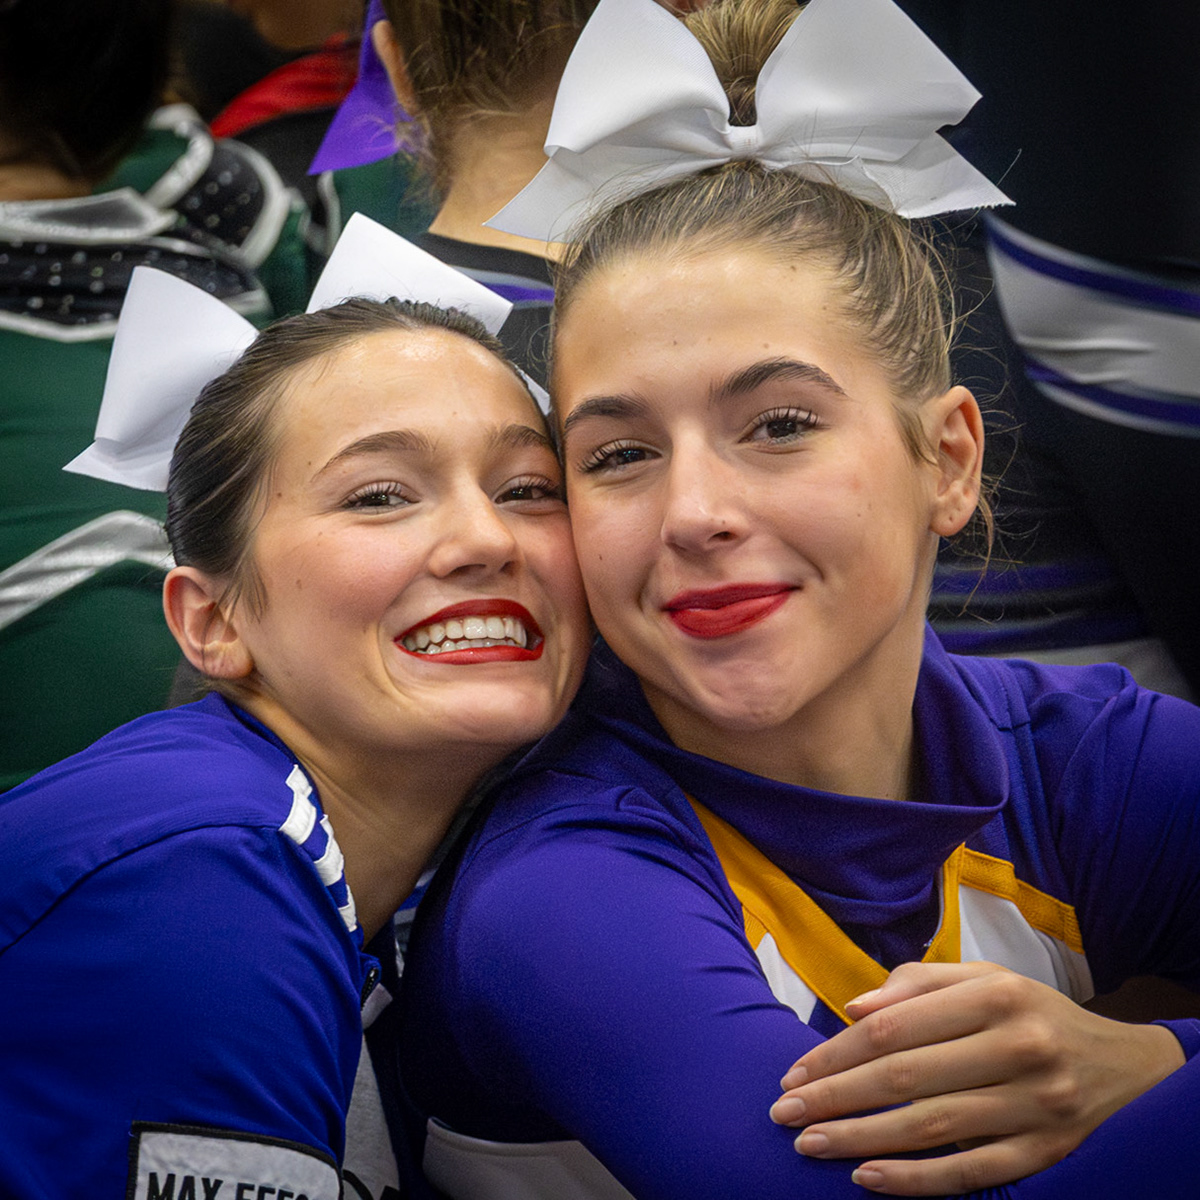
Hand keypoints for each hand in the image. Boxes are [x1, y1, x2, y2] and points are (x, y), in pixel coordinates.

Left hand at [768, 961, 1185, 1194]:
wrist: (1124, 1066)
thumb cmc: (1031, 1014)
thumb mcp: (984, 978)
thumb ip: (916, 984)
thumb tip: (854, 1008)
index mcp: (995, 996)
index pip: (894, 1027)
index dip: (836, 1052)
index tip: (794, 1072)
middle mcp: (1017, 1047)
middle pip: (905, 1077)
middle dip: (835, 1097)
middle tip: (785, 1113)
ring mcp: (1034, 1106)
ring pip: (931, 1127)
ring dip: (861, 1139)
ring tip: (811, 1145)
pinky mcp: (1046, 1153)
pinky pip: (971, 1173)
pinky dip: (916, 1180)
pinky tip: (868, 1178)